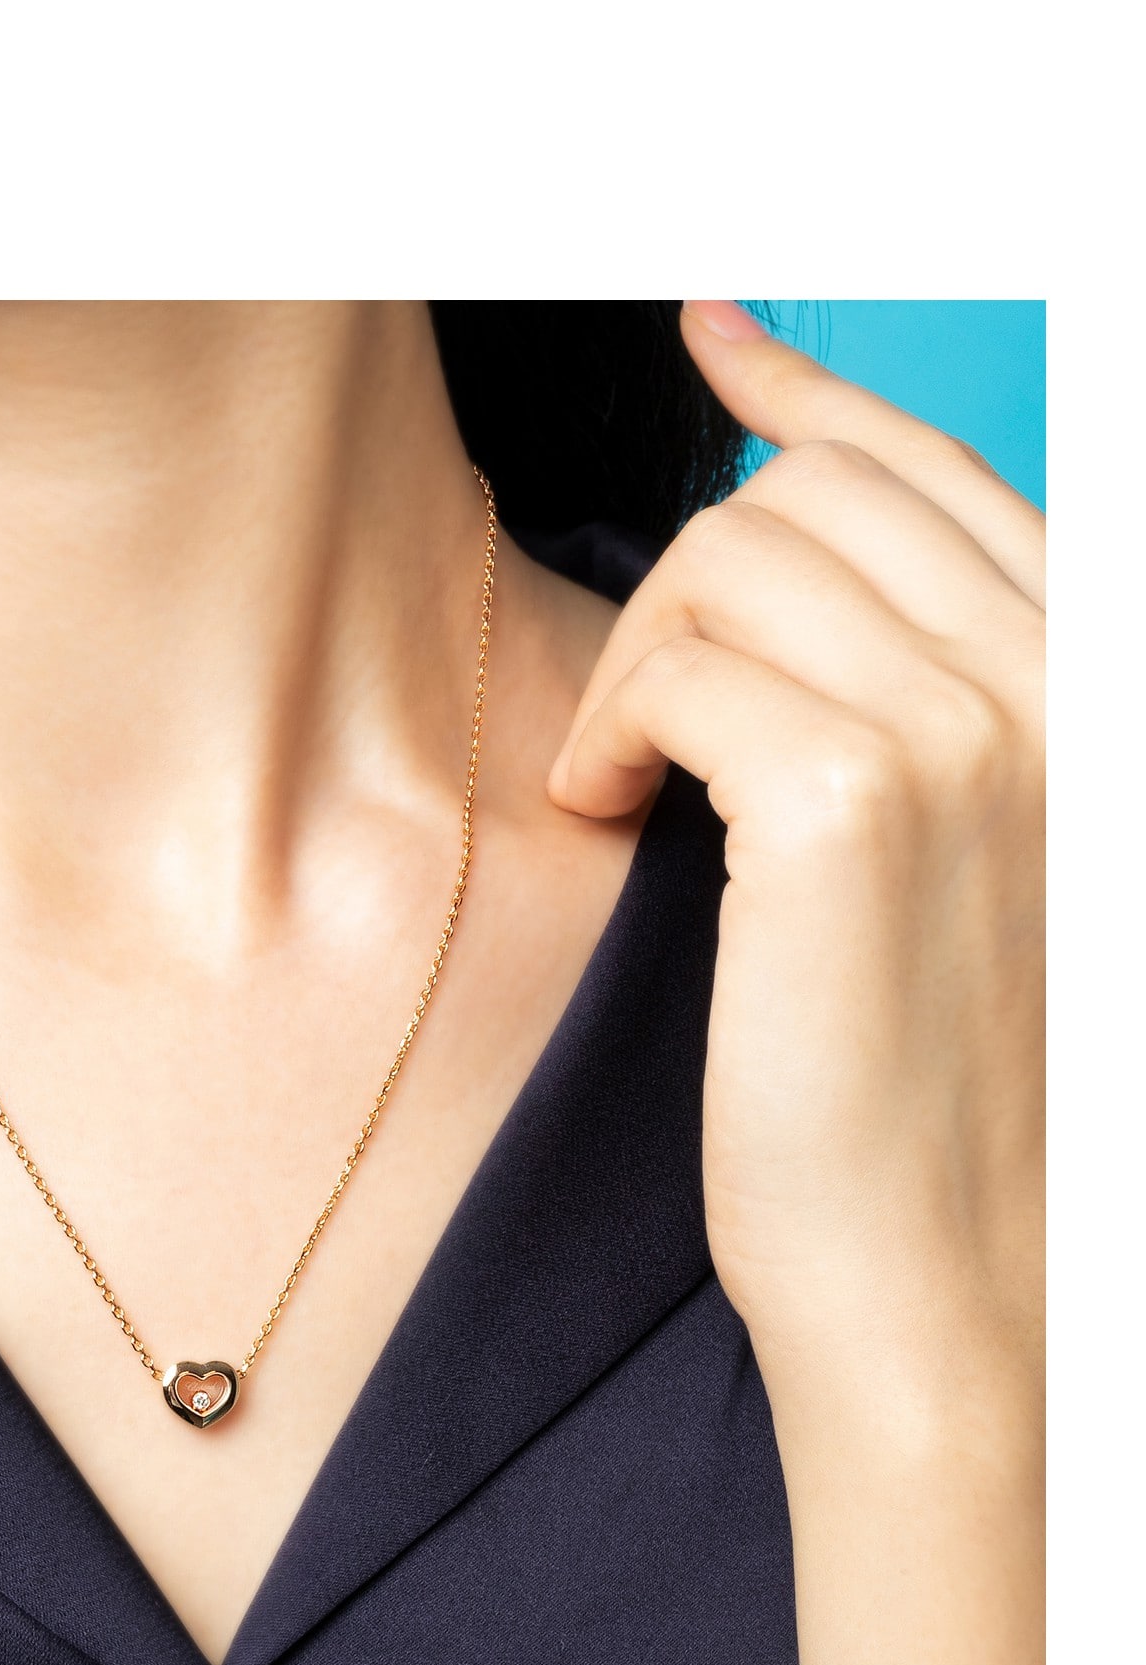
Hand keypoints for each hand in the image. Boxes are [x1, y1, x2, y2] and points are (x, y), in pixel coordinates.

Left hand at [549, 300, 1044, 1664]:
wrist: (959, 1289)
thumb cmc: (933, 1095)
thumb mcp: (965, 867)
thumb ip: (904, 703)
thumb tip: (773, 573)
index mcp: (1095, 690)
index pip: (941, 471)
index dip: (811, 390)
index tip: (715, 334)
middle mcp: (1067, 682)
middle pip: (818, 493)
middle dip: (691, 575)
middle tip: (644, 716)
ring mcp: (980, 731)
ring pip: (733, 554)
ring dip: (641, 656)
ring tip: (629, 784)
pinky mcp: (860, 802)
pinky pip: (683, 663)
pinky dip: (613, 725)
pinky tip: (608, 814)